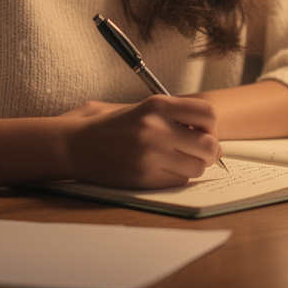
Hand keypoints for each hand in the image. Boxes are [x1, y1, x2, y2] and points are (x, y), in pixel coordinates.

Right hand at [60, 95, 221, 187]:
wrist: (76, 146)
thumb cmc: (111, 127)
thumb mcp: (142, 108)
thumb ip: (175, 116)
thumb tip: (209, 132)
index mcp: (158, 105)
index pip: (208, 113)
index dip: (211, 126)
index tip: (202, 131)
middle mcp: (157, 128)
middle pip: (209, 145)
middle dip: (209, 151)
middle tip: (198, 152)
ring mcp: (151, 154)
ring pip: (197, 168)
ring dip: (192, 167)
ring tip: (176, 161)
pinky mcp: (145, 177)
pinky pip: (179, 182)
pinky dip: (176, 178)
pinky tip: (161, 170)